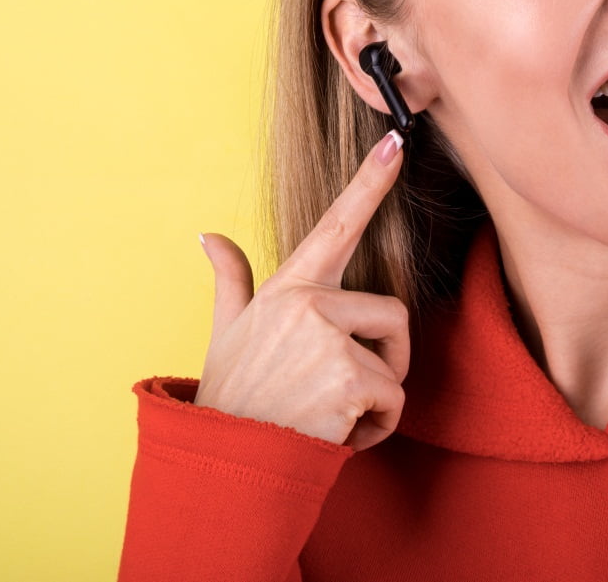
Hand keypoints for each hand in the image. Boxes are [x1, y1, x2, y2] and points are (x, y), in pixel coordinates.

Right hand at [194, 130, 408, 448]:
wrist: (224, 464)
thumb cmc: (231, 399)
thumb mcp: (226, 335)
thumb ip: (232, 281)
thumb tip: (210, 237)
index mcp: (288, 287)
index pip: (336, 224)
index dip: (370, 182)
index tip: (397, 143)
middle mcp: (309, 303)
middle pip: (394, 314)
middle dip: (386, 359)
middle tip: (342, 392)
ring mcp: (328, 339)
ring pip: (396, 363)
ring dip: (379, 398)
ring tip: (332, 414)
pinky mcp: (348, 377)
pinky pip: (395, 400)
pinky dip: (376, 428)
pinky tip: (336, 436)